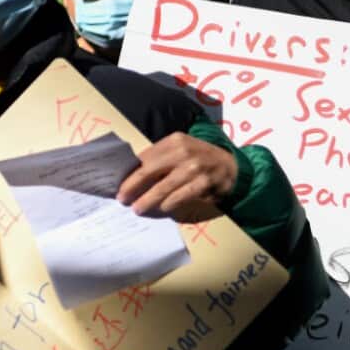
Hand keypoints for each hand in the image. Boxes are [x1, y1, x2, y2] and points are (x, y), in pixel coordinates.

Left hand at [117, 133, 236, 220]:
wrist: (231, 167)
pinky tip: (162, 209)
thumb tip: (132, 175)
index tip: (118, 185)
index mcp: (174, 140)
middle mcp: (183, 151)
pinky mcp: (203, 184)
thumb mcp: (182, 150)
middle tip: (123, 199)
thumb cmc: (200, 159)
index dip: (130, 173)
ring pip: (162, 188)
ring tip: (138, 209)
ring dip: (147, 200)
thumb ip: (161, 159)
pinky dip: (168, 205)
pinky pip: (179, 197)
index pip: (145, 157)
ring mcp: (194, 167)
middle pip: (149, 171)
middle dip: (132, 187)